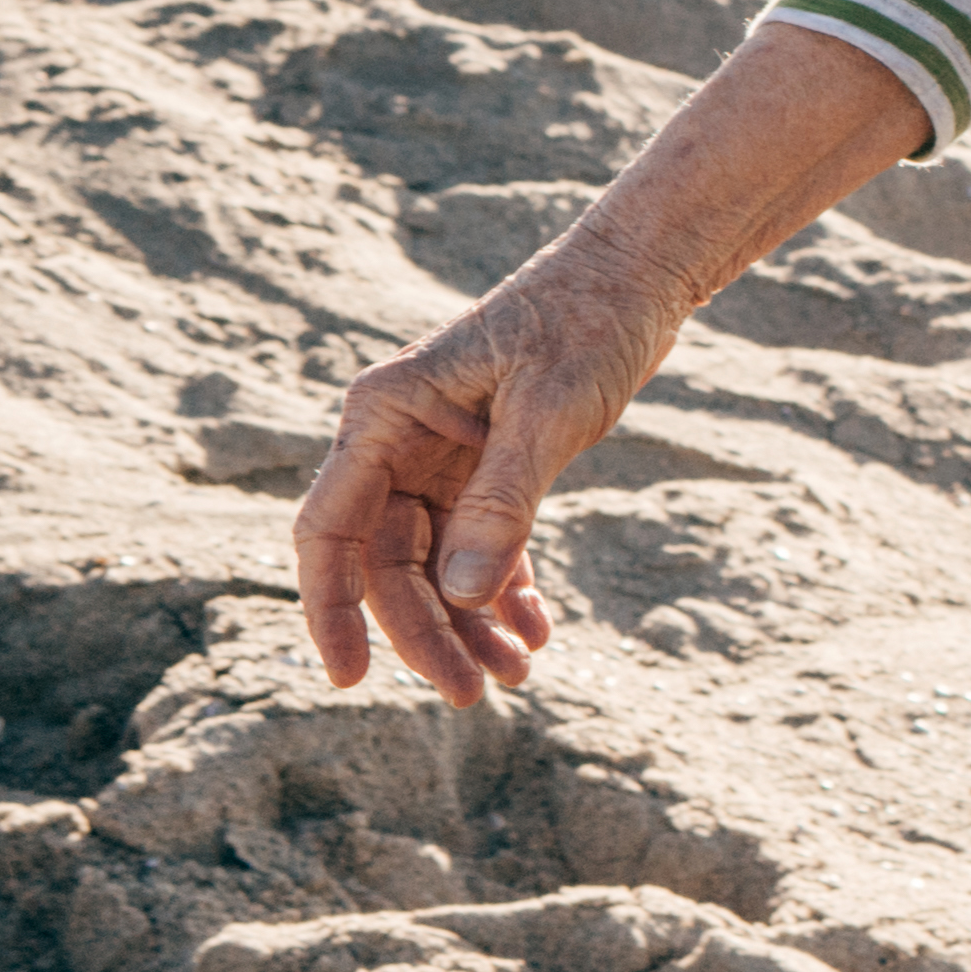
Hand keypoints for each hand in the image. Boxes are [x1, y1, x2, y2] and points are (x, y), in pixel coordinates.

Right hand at [282, 12, 944, 702]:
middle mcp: (397, 439)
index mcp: (383, 415)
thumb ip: (503, 503)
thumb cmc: (587, 323)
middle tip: (470, 695)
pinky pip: (480, 544)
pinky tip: (536, 632)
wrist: (639, 276)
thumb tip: (459, 596)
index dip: (330, 607)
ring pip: (437, 562)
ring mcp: (441, 454)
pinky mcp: (487, 465)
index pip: (330, 529)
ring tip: (515, 676)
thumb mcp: (548, 413)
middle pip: (389, 560)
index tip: (349, 676)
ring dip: (467, 621)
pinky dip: (503, 590)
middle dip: (425, 631)